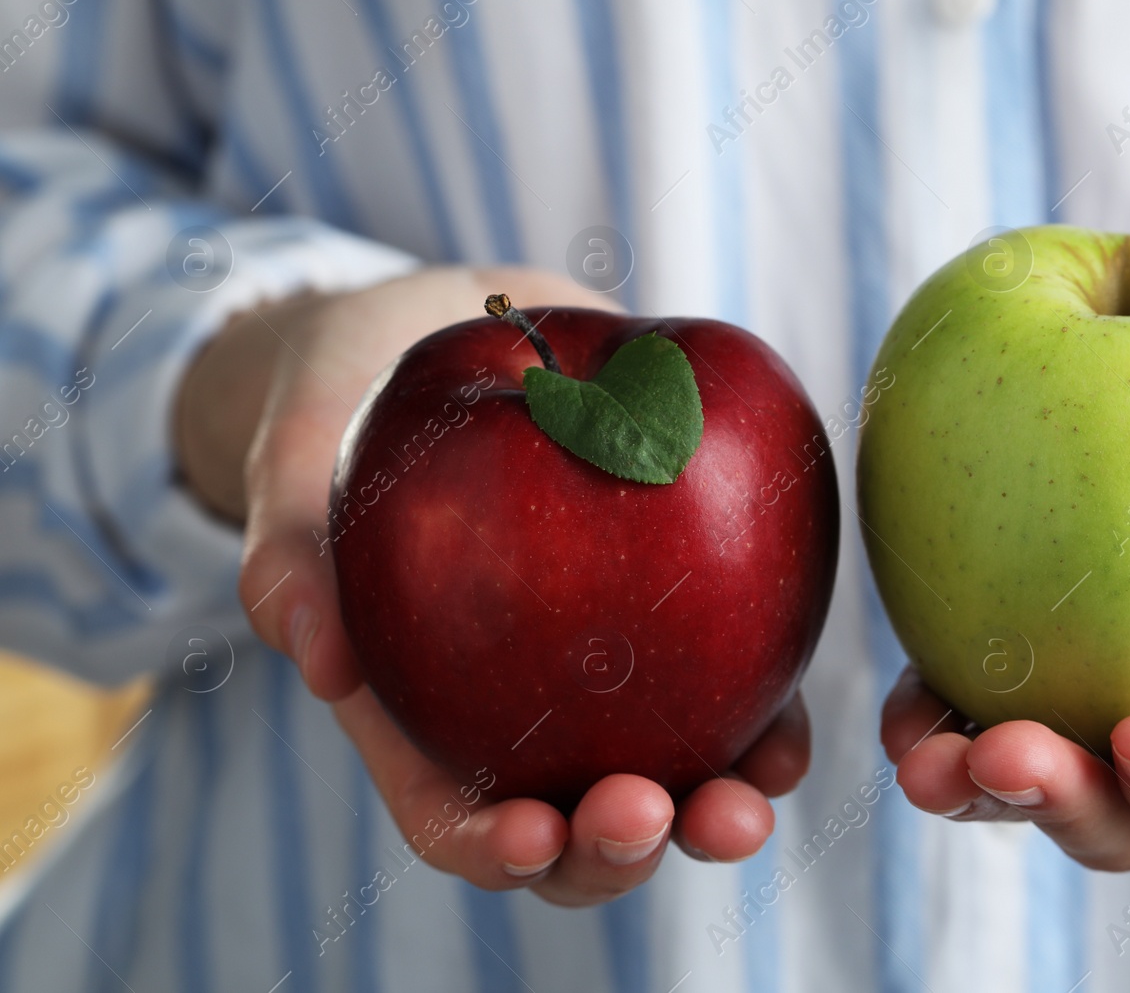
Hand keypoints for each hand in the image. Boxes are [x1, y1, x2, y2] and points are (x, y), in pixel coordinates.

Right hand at [181, 268, 810, 904]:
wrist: (450, 330)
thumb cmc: (353, 405)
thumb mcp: (293, 462)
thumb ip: (286, 553)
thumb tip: (313, 659)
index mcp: (419, 710)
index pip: (450, 814)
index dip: (490, 846)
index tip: (531, 834)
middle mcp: (519, 716)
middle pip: (569, 827)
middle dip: (614, 850)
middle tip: (652, 816)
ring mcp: (606, 681)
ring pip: (667, 783)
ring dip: (712, 812)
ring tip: (752, 802)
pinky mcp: (678, 622)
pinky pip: (729, 694)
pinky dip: (764, 729)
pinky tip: (791, 736)